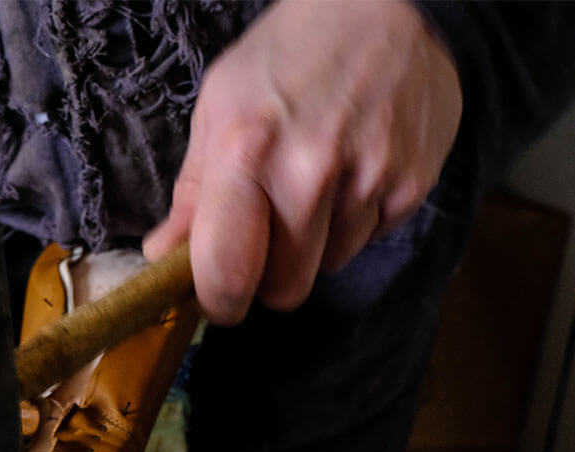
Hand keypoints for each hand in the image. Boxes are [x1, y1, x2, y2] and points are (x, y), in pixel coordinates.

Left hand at [143, 0, 461, 322]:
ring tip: (312, 187)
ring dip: (313, 247)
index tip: (217, 296)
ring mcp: (367, 181)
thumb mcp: (217, 107)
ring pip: (328, 268)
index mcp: (245, 153)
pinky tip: (348, 175)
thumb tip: (162, 256)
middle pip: (285, 289)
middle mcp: (309, 174)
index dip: (219, 300)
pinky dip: (352, 223)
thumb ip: (191, 193)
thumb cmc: (287, 55)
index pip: (227, 273)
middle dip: (268, 278)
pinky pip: (368, 240)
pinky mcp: (411, 186)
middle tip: (264, 241)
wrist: (385, 5)